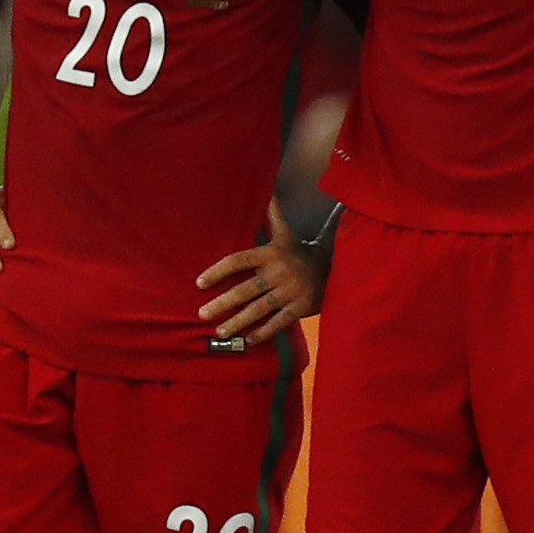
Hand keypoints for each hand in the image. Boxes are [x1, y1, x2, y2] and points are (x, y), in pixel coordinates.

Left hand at [195, 202, 322, 345]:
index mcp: (271, 253)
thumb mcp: (285, 233)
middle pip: (247, 289)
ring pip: (260, 308)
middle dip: (224, 302)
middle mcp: (280, 272)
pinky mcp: (301, 307)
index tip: (199, 283)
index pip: (239, 260)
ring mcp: (291, 291)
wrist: (334, 267)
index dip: (218, 271)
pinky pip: (279, 322)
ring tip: (220, 331)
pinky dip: (263, 333)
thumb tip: (265, 192)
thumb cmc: (298, 252)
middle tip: (202, 313)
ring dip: (239, 321)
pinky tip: (247, 341)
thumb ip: (272, 215)